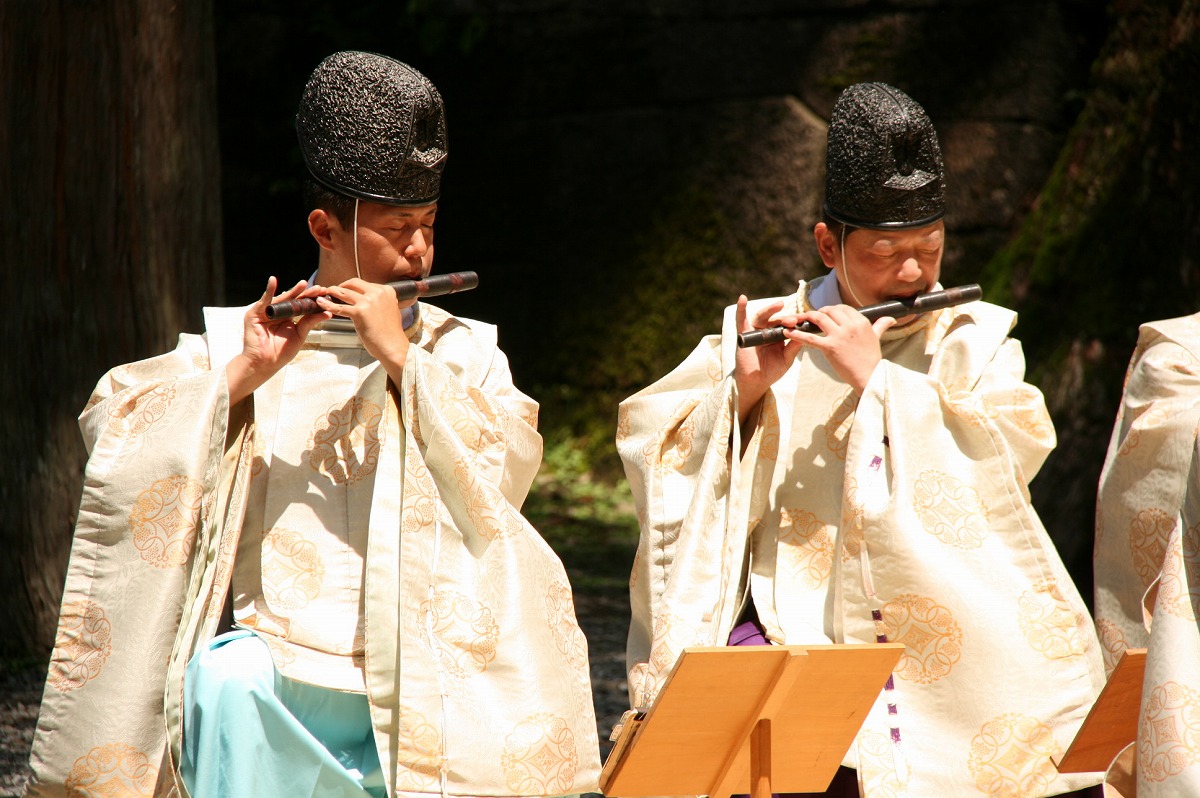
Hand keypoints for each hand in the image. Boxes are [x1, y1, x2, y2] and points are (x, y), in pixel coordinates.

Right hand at [227, 277, 330, 403]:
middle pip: (293, 300)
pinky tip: (273, 281)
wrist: (266, 363)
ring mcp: (266, 312)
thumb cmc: (281, 352)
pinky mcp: (255, 313)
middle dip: (305, 293)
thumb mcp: (300, 335)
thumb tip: (328, 313)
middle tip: (318, 288)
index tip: (324, 293)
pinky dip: (268, 291)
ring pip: (281, 299)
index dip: (311, 299)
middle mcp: (278, 313)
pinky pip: (263, 300)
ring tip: (303, 284)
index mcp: (288, 318)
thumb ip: (310, 322)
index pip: (301, 305)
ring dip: (292, 291)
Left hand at [319, 278, 411, 380]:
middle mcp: (378, 293)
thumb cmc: (391, 333)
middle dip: (342, 285)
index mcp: (386, 290)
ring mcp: (368, 302)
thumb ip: (381, 302)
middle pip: (354, 283)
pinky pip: (339, 307)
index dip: (353, 286)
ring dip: (332, 291)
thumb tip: (370, 300)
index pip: (365, 284)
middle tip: (334, 290)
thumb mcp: (391, 310)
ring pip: (344, 292)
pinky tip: (321, 303)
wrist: (393, 346)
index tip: (346, 290)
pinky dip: (328, 304)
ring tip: (324, 293)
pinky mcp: (359, 312)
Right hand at [734, 295, 803, 421]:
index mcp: (778, 336)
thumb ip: (794, 347)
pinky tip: (743, 299)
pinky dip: (740, 309)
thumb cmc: (772, 370)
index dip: (794, 322)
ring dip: (770, 310)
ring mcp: (755, 331)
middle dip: (786, 318)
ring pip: (762, 316)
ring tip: (779, 305)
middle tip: (794, 320)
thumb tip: (804, 334)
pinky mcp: (743, 334)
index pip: (786, 324)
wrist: (756, 382)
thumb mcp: (787, 358)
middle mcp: (766, 331)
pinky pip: (741, 320)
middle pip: (776, 319)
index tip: (804, 321)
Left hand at [788, 304, 894, 391]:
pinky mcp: (830, 347)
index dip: (832, 310)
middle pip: (830, 310)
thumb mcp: (877, 339)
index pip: (843, 308)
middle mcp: (851, 325)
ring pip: (819, 318)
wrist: (869, 377)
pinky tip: (786, 332)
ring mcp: (840, 335)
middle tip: (812, 316)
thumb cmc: (871, 359)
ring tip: (799, 320)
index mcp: (861, 321)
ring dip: (807, 317)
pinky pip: (810, 337)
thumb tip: (890, 318)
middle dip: (819, 312)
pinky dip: (796, 334)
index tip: (826, 314)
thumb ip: (881, 326)